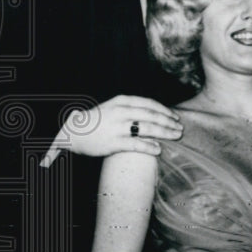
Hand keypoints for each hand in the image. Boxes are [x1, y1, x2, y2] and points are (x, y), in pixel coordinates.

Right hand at [40, 95, 181, 167]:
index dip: (165, 110)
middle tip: (180, 129)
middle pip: (152, 115)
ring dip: (165, 133)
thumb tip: (155, 115)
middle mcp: (121, 112)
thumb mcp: (114, 107)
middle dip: (169, 122)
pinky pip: (136, 144)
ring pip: (148, 128)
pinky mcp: (113, 142)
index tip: (176, 117)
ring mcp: (117, 127)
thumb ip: (132, 109)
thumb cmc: (97, 120)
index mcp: (122, 101)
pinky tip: (158, 150)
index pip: (150, 104)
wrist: (71, 131)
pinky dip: (149, 147)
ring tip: (175, 136)